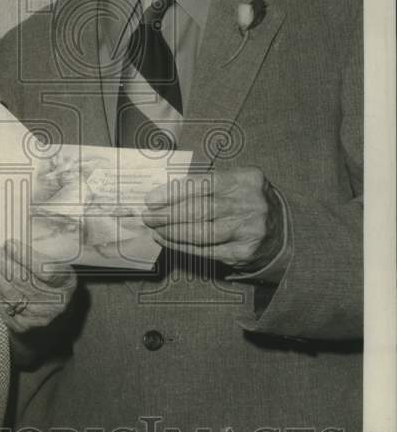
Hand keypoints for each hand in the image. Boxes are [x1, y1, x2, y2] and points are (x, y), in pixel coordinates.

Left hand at [0, 238, 75, 332]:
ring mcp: (35, 317)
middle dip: (0, 260)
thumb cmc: (54, 283)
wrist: (54, 319)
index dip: (27, 258)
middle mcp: (54, 304)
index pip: (49, 272)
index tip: (9, 243)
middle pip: (23, 281)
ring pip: (8, 292)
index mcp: (67, 284)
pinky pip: (1, 301)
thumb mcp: (59, 266)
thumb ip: (45, 253)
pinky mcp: (19, 325)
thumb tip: (16, 233)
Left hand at [142, 167, 284, 271]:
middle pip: (199, 209)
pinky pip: (206, 250)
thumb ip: (206, 187)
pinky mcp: (244, 252)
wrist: (284, 232)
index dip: (173, 193)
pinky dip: (183, 246)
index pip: (203, 184)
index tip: (152, 199)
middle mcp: (249, 204)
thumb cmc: (248, 204)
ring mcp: (249, 229)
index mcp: (246, 179)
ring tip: (155, 230)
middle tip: (148, 217)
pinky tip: (168, 242)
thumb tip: (164, 195)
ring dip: (172, 232)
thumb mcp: (236, 185)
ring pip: (201, 232)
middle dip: (167, 214)